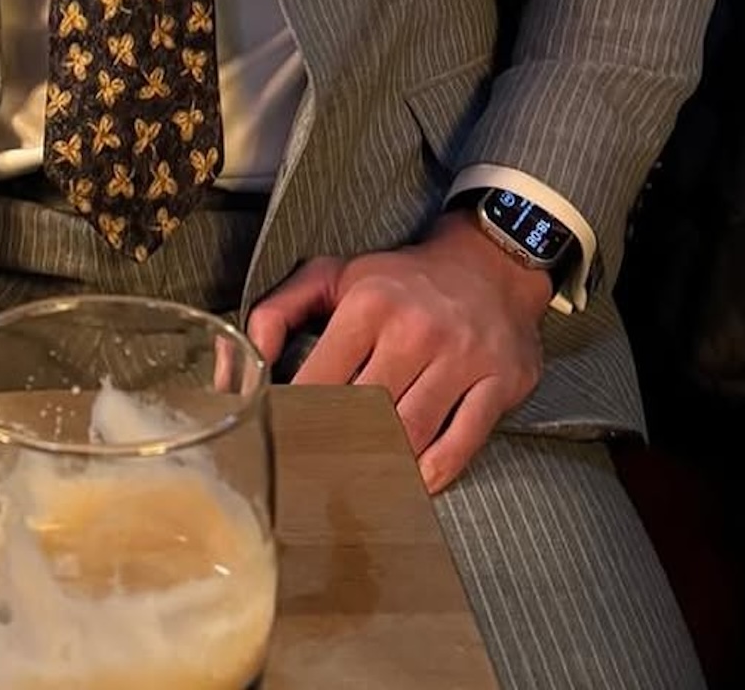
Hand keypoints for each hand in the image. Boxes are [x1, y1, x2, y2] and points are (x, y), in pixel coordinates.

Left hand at [246, 213, 550, 493]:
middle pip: (366, 412)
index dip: (298, 417)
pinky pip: (462, 444)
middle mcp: (416, 331)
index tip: (284, 442)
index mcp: (369, 304)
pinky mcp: (498, 382)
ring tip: (360, 482)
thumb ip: (278, 310)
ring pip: (411, 434)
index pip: (321, 379)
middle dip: (338, 447)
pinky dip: (434, 472)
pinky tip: (413, 481)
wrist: (488, 262)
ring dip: (385, 464)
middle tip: (318, 475)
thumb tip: (246, 361)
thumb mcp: (333, 275)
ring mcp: (461, 358)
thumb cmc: (400, 279)